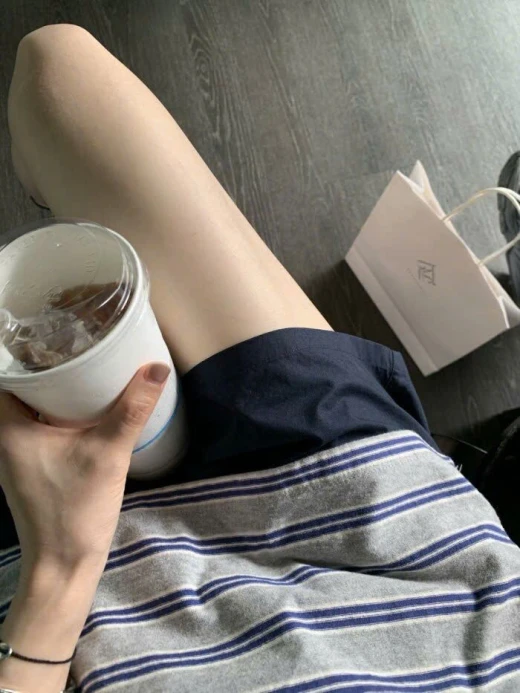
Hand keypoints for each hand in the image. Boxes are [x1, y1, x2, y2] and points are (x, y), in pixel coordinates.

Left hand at [0, 362, 169, 692]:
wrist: (64, 565)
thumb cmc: (76, 508)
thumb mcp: (108, 454)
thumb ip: (132, 410)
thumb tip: (158, 367)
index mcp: (9, 427)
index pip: (10, 373)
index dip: (32, 351)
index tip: (62, 334)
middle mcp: (5, 436)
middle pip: (22, 388)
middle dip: (50, 366)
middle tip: (83, 346)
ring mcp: (16, 453)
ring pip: (32, 408)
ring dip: (56, 390)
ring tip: (88, 368)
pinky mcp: (31, 464)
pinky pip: (40, 425)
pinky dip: (59, 412)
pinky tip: (87, 407)